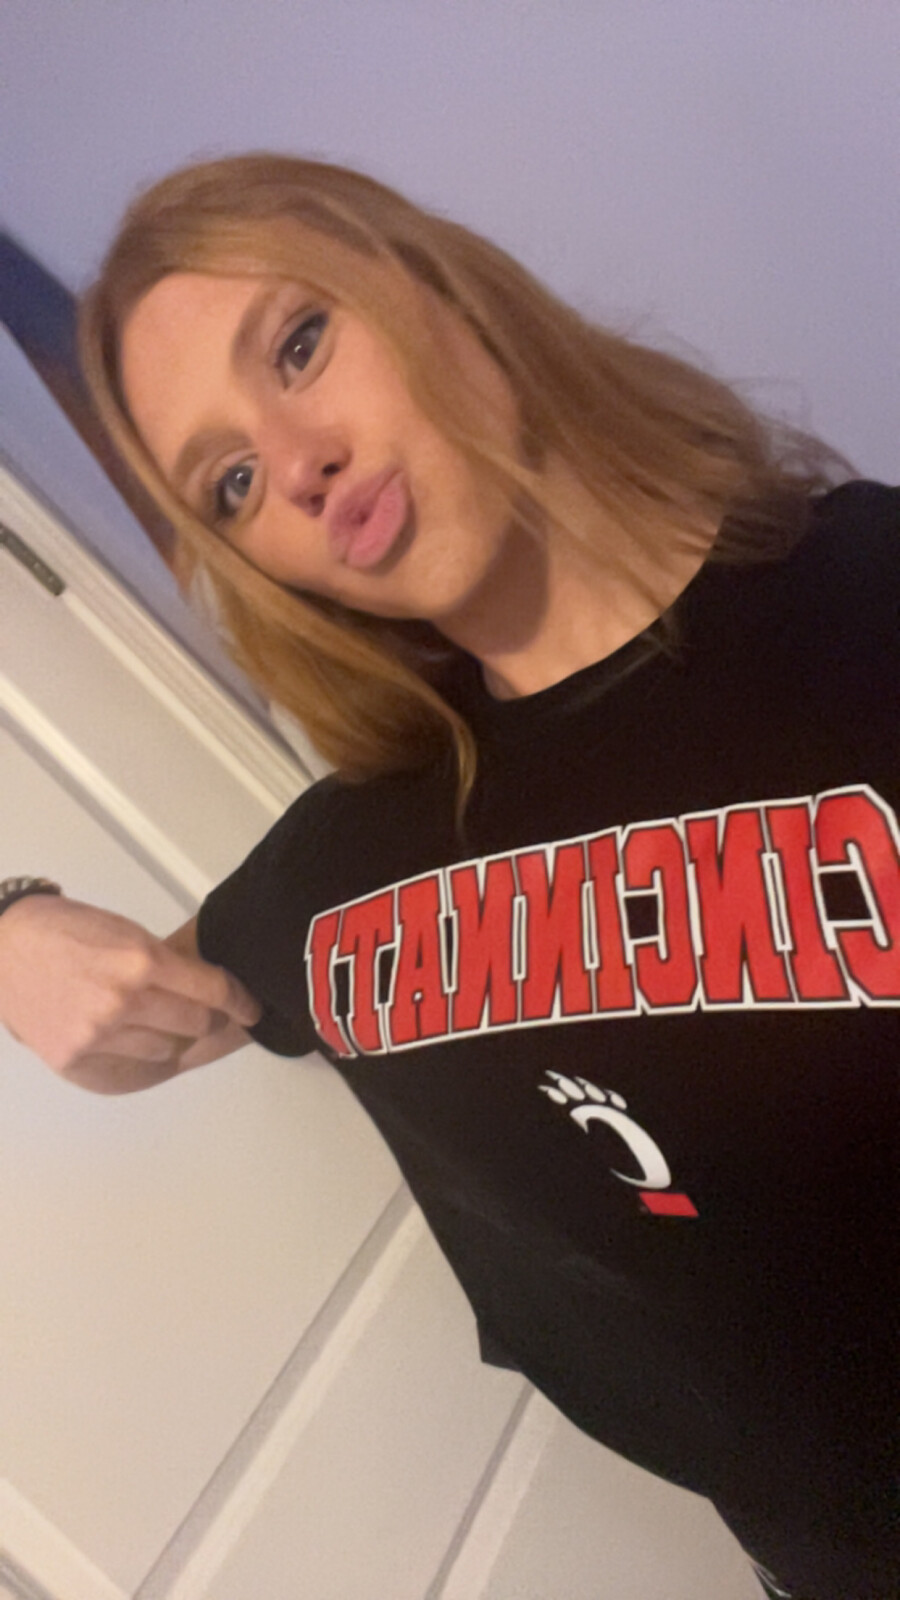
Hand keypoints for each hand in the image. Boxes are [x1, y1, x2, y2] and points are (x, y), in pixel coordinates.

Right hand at [0, 895, 261, 1093]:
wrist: (2, 948)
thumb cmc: (66, 930)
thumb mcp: (126, 932)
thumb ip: (165, 963)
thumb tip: (206, 990)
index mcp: (142, 960)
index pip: (212, 990)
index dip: (239, 1002)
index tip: (250, 1009)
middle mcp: (124, 1001)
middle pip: (196, 1023)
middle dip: (204, 1017)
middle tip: (200, 1011)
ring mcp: (99, 1033)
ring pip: (165, 1049)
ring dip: (166, 1036)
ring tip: (146, 1018)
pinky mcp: (75, 1057)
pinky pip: (127, 1066)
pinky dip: (132, 1052)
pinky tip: (120, 1035)